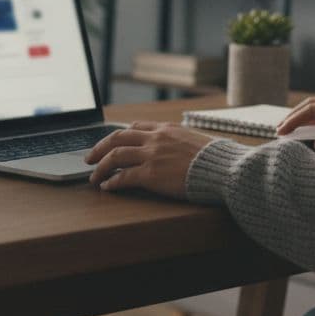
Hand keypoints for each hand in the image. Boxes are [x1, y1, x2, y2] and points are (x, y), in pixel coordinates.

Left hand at [85, 121, 216, 197]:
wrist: (225, 169)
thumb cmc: (217, 159)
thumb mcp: (197, 141)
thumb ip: (180, 142)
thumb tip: (178, 149)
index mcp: (166, 129)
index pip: (135, 128)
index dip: (118, 136)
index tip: (110, 144)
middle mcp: (155, 138)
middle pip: (117, 138)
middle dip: (99, 148)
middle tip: (89, 158)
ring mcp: (152, 155)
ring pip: (115, 156)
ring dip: (100, 167)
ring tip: (93, 177)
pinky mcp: (151, 174)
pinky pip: (123, 177)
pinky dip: (111, 182)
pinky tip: (106, 187)